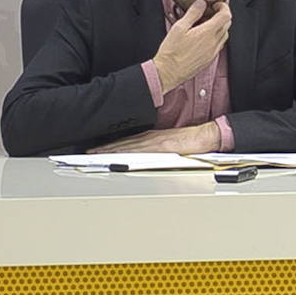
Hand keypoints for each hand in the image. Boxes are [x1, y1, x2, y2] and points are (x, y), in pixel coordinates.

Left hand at [89, 123, 220, 153]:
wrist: (207, 137)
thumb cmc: (192, 143)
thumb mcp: (170, 145)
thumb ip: (156, 148)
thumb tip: (144, 158)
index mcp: (151, 138)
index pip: (126, 142)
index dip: (110, 146)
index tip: (96, 150)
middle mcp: (151, 138)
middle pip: (123, 144)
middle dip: (105, 149)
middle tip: (88, 154)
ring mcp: (155, 142)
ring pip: (128, 147)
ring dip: (111, 150)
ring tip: (96, 155)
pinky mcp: (162, 146)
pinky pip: (141, 151)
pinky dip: (127, 153)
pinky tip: (117, 157)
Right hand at [153, 0, 231, 92]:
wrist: (168, 72)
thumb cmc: (172, 52)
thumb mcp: (179, 27)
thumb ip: (193, 13)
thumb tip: (201, 3)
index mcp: (207, 33)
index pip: (225, 16)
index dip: (224, 7)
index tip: (217, 4)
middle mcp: (213, 43)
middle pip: (227, 24)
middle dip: (222, 15)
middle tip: (211, 11)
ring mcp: (213, 52)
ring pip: (224, 35)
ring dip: (220, 26)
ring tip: (207, 23)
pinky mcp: (210, 59)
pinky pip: (219, 45)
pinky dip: (216, 37)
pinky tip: (204, 36)